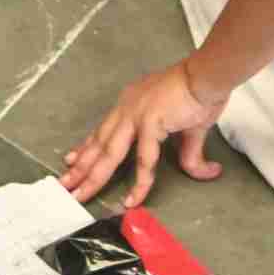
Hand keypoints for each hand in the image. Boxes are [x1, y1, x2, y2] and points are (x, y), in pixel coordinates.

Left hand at [61, 59, 229, 207]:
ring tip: (80, 195)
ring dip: (93, 176)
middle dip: (81, 166)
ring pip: (109, 153)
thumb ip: (189, 152)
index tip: (71, 160)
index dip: (87, 147)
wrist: (208, 75)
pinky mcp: (150, 123)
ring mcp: (135, 115)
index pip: (103, 130)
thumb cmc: (199, 92)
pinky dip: (139, 182)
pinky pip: (144, 160)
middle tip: (65, 185)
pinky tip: (132, 199)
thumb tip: (204, 171)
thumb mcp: (190, 128)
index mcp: (131, 103)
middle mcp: (127, 108)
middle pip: (99, 143)